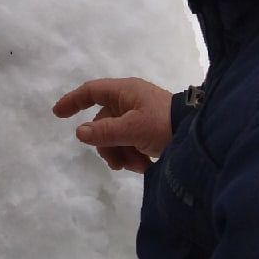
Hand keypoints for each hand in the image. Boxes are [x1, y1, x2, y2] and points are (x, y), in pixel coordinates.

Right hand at [53, 77, 174, 172]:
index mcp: (125, 92)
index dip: (72, 101)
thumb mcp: (132, 129)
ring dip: (121, 154)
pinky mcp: (149, 129)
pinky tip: (144, 166)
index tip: (57, 114)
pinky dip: (133, 155)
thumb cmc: (164, 124)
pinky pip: (130, 142)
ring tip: (137, 167)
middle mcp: (130, 101)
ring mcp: (140, 116)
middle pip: (103, 123)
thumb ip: (104, 132)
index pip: (91, 91)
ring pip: (116, 136)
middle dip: (108, 146)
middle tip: (116, 163)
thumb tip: (79, 133)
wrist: (200, 135)